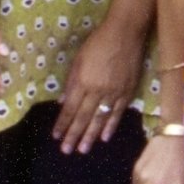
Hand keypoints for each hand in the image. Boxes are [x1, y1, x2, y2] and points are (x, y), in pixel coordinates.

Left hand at [52, 16, 141, 150]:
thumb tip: (63, 103)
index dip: (63, 123)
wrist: (125, 33)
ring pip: (100, 119)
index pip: (70, 108)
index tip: (56, 136)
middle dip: (74, 135)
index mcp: (83, 81)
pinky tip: (104, 137)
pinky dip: (110, 126)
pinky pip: (117, 113)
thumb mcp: (78, 60)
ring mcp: (114, 93)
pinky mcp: (128, 92)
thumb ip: (71, 82)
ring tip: (83, 150)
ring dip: (90, 136)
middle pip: (84, 117)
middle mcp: (97, 90)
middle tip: (66, 150)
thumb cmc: (97, 43)